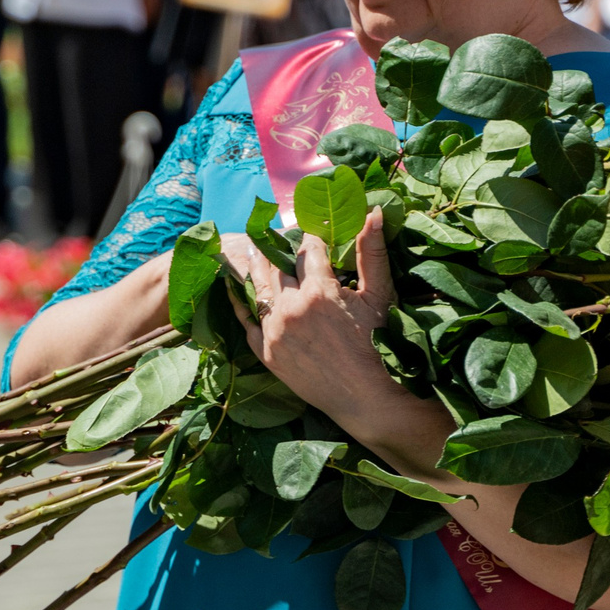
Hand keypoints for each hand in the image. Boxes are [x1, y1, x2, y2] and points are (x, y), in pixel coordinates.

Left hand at [225, 213, 399, 426]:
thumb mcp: (379, 297)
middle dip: (277, 246)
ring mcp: (275, 329)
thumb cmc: (377, 346)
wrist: (364, 397)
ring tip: (249, 247)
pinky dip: (238, 300)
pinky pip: (245, 319)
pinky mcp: (266, 351)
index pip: (308, 249)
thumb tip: (374, 212)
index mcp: (319, 289)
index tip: (310, 234)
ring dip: (254, 264)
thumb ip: (372, 253)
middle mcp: (291, 306)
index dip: (311, 238)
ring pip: (258, 286)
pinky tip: (231, 285)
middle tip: (272, 232)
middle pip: (277, 264)